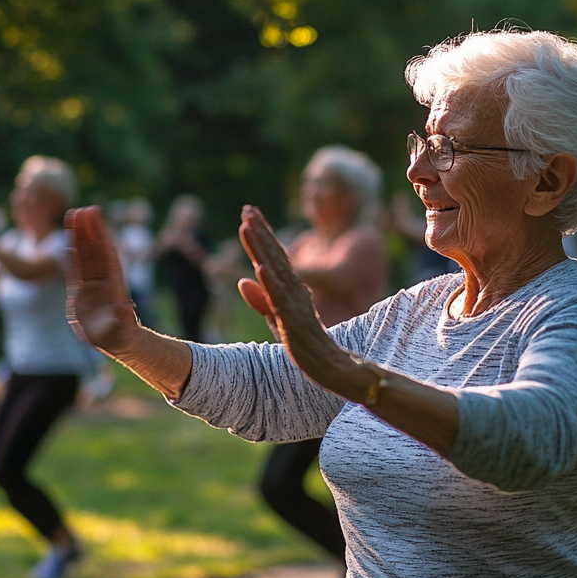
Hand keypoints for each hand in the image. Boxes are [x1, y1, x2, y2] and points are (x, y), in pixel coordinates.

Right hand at [66, 206, 139, 351]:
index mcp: (112, 284)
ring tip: (73, 217)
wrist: (119, 342)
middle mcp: (103, 280)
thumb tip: (123, 310)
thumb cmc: (121, 337)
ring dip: (79, 237)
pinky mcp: (83, 292)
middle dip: (88, 230)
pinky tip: (68, 243)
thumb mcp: (122, 330)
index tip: (95, 219)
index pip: (104, 255)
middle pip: (94, 250)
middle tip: (81, 209)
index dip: (99, 236)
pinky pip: (77, 270)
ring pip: (85, 256)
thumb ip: (121, 320)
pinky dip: (72, 256)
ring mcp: (93, 284)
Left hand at [237, 206, 348, 389]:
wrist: (334, 369)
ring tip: (248, 225)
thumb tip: (242, 280)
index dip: (262, 235)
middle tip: (247, 208)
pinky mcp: (294, 321)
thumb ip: (262, 300)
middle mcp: (296, 292)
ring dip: (262, 246)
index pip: (275, 258)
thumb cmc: (308, 347)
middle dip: (260, 231)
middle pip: (275, 256)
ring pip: (275, 270)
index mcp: (293, 291)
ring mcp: (295, 304)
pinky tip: (259, 267)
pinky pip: (280, 299)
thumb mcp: (278, 320)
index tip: (249, 214)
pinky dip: (270, 281)